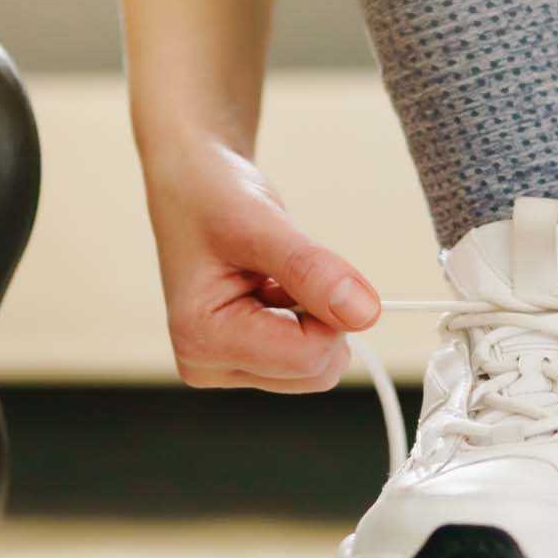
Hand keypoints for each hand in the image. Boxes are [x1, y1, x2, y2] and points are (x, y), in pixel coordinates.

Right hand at [141, 138, 379, 391]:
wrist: (191, 184)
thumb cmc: (210, 195)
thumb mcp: (261, 222)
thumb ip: (312, 270)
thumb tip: (366, 314)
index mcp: (202, 338)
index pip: (308, 357)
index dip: (329, 308)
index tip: (305, 262)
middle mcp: (207, 365)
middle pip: (316, 372)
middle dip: (320, 317)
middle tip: (283, 268)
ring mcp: (224, 366)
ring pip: (314, 369)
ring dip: (311, 316)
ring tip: (270, 277)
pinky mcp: (241, 359)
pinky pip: (304, 357)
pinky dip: (302, 317)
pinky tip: (269, 288)